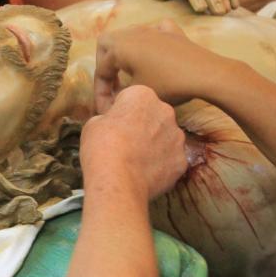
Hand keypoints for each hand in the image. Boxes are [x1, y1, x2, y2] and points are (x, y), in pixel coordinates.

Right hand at [81, 85, 186, 199]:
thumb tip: (112, 124)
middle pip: (153, 116)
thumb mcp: (93, 124)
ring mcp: (177, 137)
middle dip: (141, 126)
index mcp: (142, 95)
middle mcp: (166, 111)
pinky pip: (170, 159)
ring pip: (164, 137)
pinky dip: (160, 166)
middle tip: (123, 143)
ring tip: (134, 161)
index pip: (132, 98)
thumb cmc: (101, 147)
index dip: (120, 112)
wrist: (117, 181)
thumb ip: (108, 118)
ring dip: (153, 145)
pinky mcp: (182, 160)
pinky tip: (144, 174)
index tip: (112, 125)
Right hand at [94, 20, 228, 112]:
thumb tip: (112, 104)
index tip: (105, 111)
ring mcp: (153, 29)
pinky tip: (153, 52)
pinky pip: (153, 31)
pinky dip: (148, 41)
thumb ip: (119, 97)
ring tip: (128, 74)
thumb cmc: (168, 85)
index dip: (100, 94)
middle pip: (106, 44)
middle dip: (104, 66)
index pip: (101, 71)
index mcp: (119, 47)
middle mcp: (132, 33)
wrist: (206, 74)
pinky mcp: (172, 32)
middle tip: (111, 86)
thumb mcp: (138, 94)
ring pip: (128, 35)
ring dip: (123, 54)